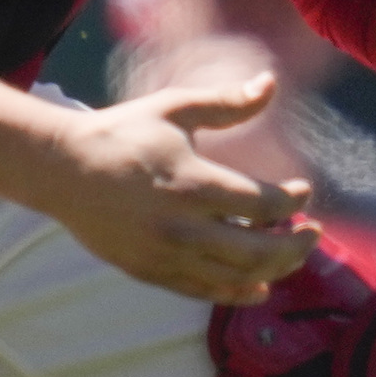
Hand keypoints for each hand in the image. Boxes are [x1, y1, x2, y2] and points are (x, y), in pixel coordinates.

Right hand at [37, 78, 318, 303]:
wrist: (62, 170)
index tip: (302, 191)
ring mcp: (166, 255)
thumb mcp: (174, 109)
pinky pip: (204, 292)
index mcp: (194, 183)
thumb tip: (270, 82)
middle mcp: (184, 227)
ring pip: (237, 277)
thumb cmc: (122, 134)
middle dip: (298, 244)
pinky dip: (237, 294)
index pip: (265, 204)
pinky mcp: (150, 272)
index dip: (294, 200)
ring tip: (291, 256)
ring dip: (275, 270)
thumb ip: (226, 103)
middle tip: (313, 232)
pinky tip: (259, 287)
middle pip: (261, 251)